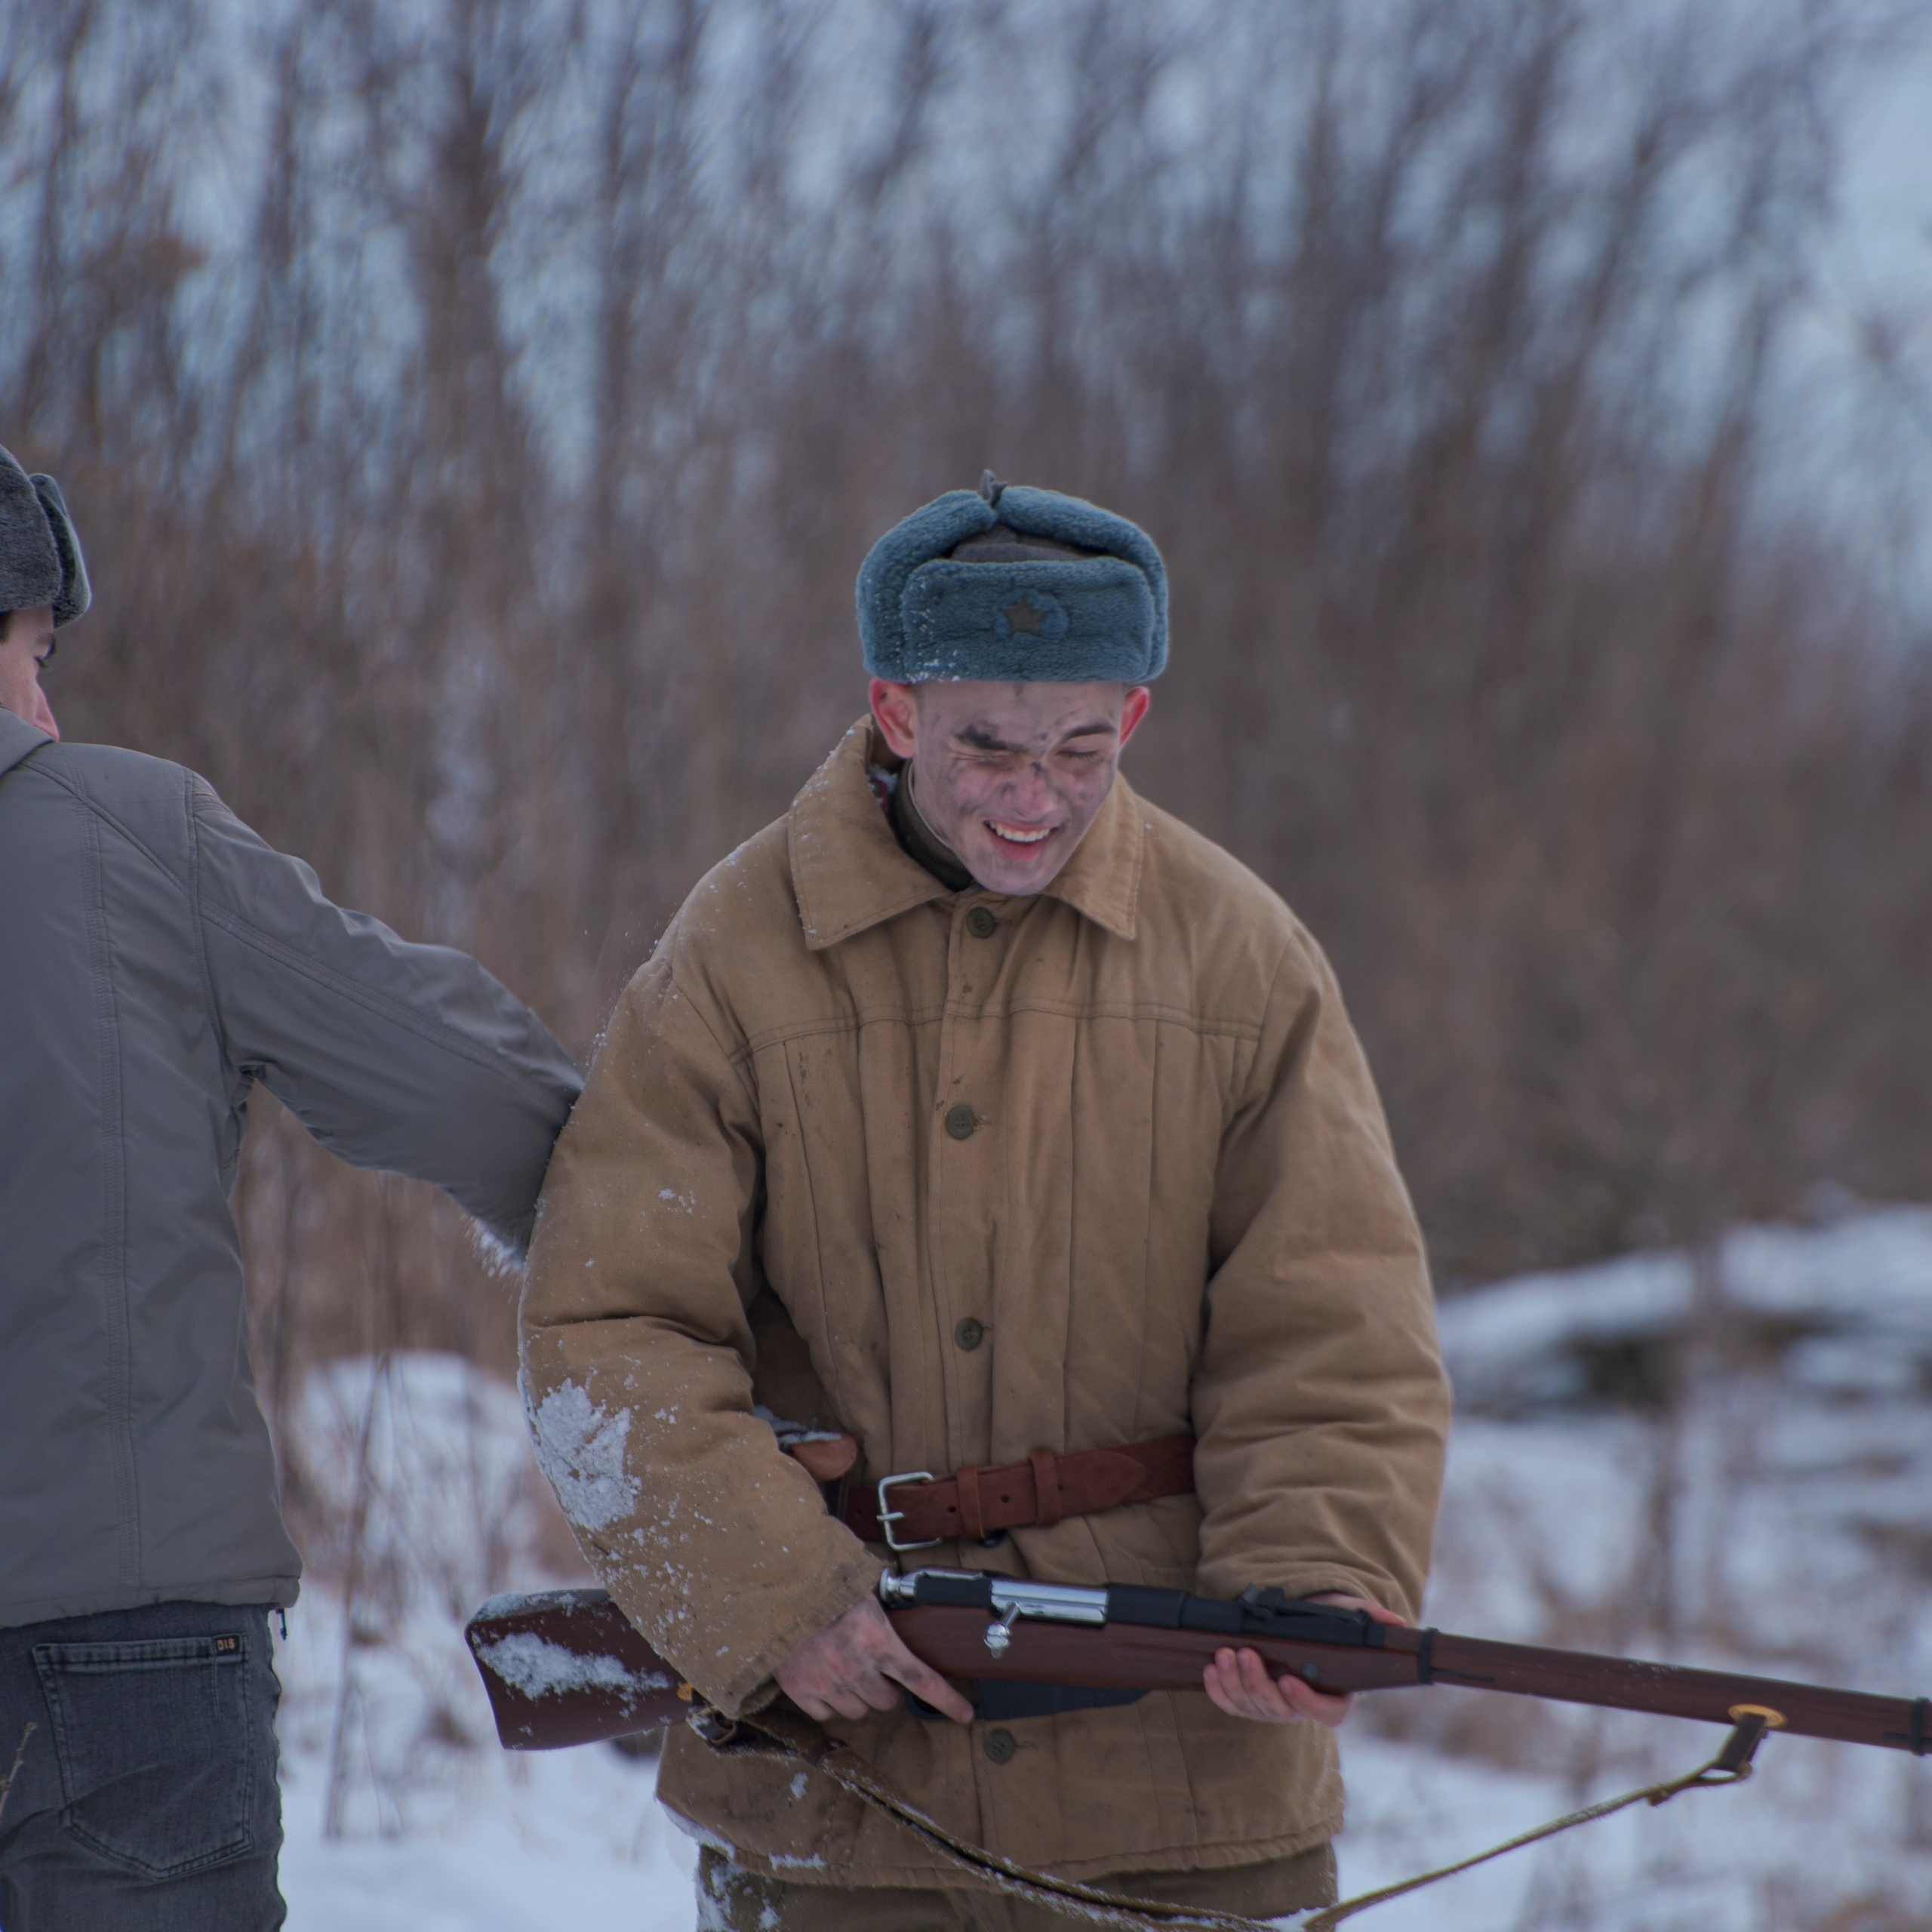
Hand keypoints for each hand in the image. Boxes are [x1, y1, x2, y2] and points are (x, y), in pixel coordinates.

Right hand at [775, 1594, 975, 1724]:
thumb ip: (884, 1618)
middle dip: (884, 1687)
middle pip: (887, 1701)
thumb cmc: (825, 1586)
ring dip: (856, 1694)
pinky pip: (826, 1714)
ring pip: (858, 1711)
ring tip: (843, 1667)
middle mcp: (856, 1667)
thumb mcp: (865, 1594)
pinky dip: (827, 1700)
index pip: (923, 1680)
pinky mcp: (802, 1691)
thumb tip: (906, 1616)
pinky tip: (821, 1676)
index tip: (967, 1716)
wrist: (779, 1590)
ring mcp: (828, 1683)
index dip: (948, 1701)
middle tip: (872, 1667)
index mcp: (879, 1640)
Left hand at [1202, 1592, 1406, 1729]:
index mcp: (1334, 1696)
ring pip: (1252, 1707)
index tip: (1289, 1679)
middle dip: (1258, 1683)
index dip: (1307, 1702)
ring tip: (1225, 1653)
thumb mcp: (1347, 1615)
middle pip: (1279, 1710)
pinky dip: (1219, 1691)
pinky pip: (1231, 1704)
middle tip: (1245, 1654)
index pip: (1325, 1712)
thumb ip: (1368, 1618)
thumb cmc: (1327, 1623)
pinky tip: (1211, 1669)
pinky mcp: (1248, 1700)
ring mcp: (1273, 1707)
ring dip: (1234, 1682)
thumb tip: (1393, 1623)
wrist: (1298, 1624)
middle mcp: (1302, 1707)